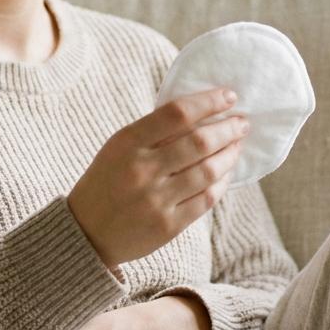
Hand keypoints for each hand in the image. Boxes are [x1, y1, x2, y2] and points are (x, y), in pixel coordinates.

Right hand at [69, 88, 248, 266]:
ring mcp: (155, 200)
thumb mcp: (118, 148)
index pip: (177, 113)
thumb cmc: (107, 181)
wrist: (86, 233)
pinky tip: (226, 172)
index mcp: (127, 143)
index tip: (229, 96)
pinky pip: (207, 199)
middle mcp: (141, 170)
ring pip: (209, 171)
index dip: (209, 101)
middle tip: (243, 122)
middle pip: (200, 142)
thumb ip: (153, 131)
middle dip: (229, 128)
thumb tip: (203, 111)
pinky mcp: (168, 226)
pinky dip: (223, 182)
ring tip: (238, 145)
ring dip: (231, 154)